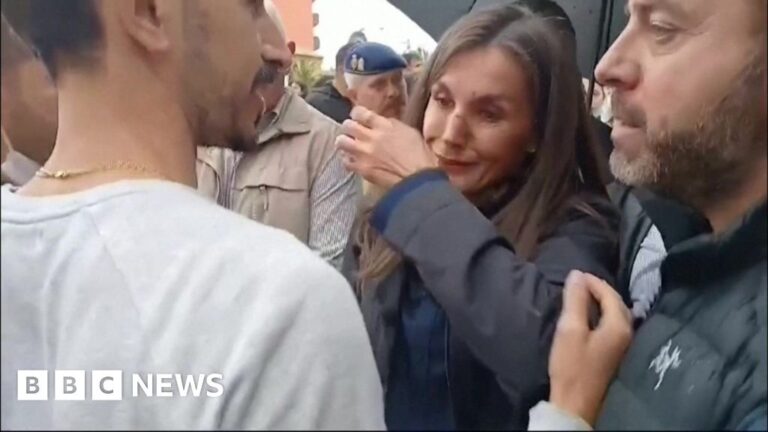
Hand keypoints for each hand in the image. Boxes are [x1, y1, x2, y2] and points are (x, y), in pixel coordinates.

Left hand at [335, 106, 437, 187]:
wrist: (417, 178)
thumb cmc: (419, 155)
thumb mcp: (409, 131)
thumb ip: (392, 125)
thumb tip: (381, 123)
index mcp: (384, 125)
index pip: (360, 112)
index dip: (356, 113)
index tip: (357, 116)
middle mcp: (371, 137)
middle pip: (348, 125)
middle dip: (349, 127)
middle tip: (353, 131)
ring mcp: (364, 153)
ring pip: (341, 141)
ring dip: (344, 142)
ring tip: (349, 145)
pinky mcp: (362, 168)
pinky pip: (345, 161)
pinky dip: (348, 159)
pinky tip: (353, 160)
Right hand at [548, 270, 632, 425]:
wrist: (575, 403)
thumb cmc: (572, 366)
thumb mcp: (570, 329)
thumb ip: (575, 300)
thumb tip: (577, 274)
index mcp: (619, 326)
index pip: (610, 294)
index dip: (593, 281)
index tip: (575, 275)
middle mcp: (627, 334)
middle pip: (617, 303)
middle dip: (599, 290)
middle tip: (579, 282)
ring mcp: (623, 346)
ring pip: (615, 315)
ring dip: (601, 302)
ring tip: (582, 296)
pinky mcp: (615, 354)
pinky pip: (612, 325)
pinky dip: (601, 315)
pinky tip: (588, 316)